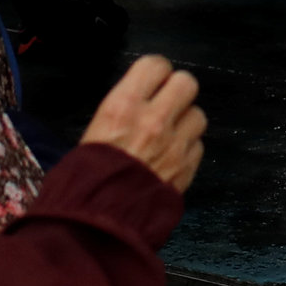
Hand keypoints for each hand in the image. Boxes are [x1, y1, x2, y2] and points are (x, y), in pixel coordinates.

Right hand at [82, 54, 207, 192]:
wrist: (98, 219)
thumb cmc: (87, 177)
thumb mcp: (95, 130)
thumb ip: (123, 108)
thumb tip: (141, 97)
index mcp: (124, 106)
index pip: (155, 65)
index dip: (156, 71)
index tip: (153, 79)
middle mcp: (153, 120)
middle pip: (186, 83)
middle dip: (178, 90)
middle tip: (167, 101)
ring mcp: (174, 144)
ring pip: (198, 114)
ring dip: (186, 121)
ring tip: (169, 133)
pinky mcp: (186, 167)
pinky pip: (198, 146)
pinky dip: (188, 148)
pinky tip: (172, 156)